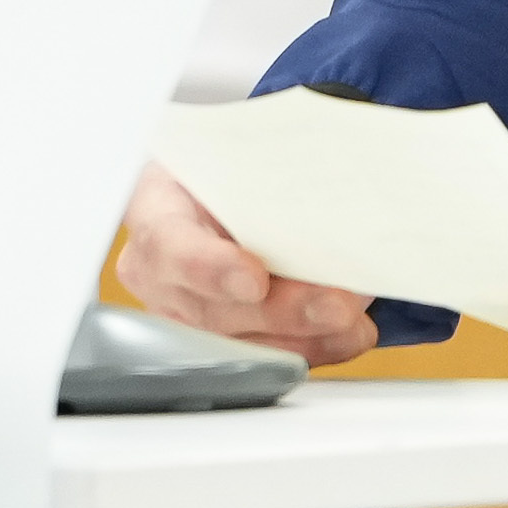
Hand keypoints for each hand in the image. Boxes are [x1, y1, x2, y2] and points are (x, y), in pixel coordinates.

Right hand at [114, 162, 379, 365]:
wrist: (212, 186)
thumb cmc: (223, 166)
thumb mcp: (232, 151)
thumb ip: (266, 172)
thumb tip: (336, 188)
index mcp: (156, 211)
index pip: (169, 245)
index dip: (211, 268)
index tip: (255, 280)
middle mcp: (161, 273)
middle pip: (213, 310)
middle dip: (282, 312)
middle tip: (337, 306)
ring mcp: (186, 314)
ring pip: (241, 344)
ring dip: (306, 337)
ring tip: (352, 322)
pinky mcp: (219, 341)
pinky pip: (265, 356)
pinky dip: (314, 346)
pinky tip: (346, 334)